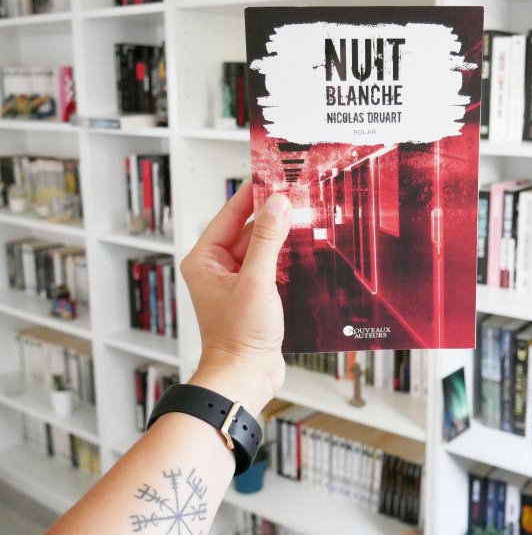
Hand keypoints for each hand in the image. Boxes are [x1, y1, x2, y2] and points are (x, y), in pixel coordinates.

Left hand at [180, 182, 291, 414]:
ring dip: (281, 238)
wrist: (245, 378)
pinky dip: (287, 259)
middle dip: (272, 215)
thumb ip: (267, 240)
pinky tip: (305, 250)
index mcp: (205, 260)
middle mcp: (218, 269)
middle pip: (248, 230)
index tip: (272, 175)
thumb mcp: (256, 281)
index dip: (252, 195)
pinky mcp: (255, 297)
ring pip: (262, 249)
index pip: (230, 215)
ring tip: (306, 218)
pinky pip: (272, 267)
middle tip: (297, 194)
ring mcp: (237, 283)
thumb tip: (277, 203)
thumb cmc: (239, 336)